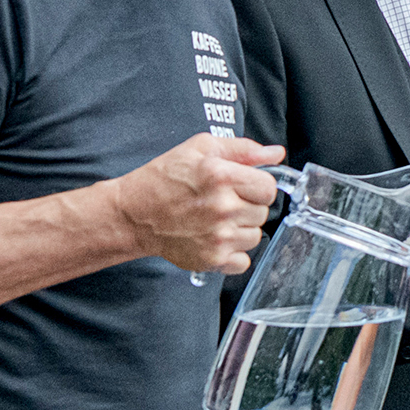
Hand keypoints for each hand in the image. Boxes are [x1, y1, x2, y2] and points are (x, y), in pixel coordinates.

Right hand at [109, 135, 282, 275]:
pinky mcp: (212, 259)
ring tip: (216, 220)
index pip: (269, 188)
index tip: (244, 187)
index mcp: (221, 176)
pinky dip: (233, 253)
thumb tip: (275, 154)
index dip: (258, 186)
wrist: (134, 214)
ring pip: (255, 236)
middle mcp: (223, 207)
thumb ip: (243, 149)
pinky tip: (215, 239)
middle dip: (248, 206)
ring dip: (241, 229)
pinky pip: (244, 261)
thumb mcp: (200, 148)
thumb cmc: (164, 179)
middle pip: (263, 212)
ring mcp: (218, 236)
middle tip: (223, 202)